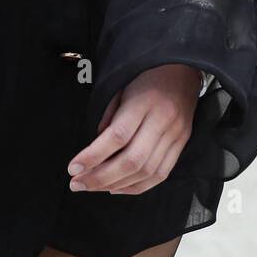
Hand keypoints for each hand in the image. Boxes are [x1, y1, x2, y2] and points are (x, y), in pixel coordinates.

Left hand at [66, 64, 200, 195]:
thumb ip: (108, 116)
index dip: (93, 156)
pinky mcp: (182, 144)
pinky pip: (160, 175)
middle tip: (77, 184)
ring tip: (92, 187)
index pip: (117, 136)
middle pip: (131, 160)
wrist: (183, 68)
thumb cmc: (146, 75)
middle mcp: (162, 121)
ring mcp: (175, 135)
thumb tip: (95, 149)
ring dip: (115, 185)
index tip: (73, 168)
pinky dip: (137, 187)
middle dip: (100, 177)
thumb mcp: (121, 86)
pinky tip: (116, 188)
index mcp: (144, 101)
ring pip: (145, 172)